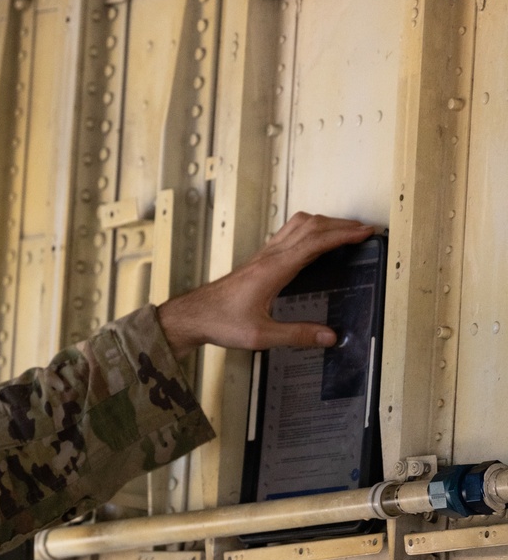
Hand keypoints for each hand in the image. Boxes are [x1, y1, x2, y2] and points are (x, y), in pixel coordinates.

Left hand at [156, 212, 375, 358]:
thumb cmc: (222, 322)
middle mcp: (269, 256)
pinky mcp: (259, 259)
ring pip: (299, 225)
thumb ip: (297, 336)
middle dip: (341, 225)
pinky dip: (309, 230)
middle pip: (311, 226)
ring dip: (325, 223)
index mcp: (274, 269)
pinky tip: (315, 240)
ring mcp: (263, 255)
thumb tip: (329, 337)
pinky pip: (288, 233)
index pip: (315, 242)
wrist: (195, 315)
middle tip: (365, 230)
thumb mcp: (261, 336)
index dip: (343, 235)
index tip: (365, 233)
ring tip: (345, 230)